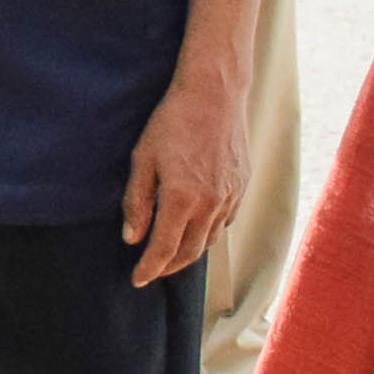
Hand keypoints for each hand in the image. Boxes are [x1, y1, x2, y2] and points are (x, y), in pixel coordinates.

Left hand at [119, 66, 246, 283]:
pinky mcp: (242, 186)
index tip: (137, 280)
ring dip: (190, 251)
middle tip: (152, 271)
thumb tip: (132, 239)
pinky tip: (196, 226)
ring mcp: (230, 196)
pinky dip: (208, 231)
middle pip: (190, 252)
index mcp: (182, 199)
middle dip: (169, 267)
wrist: (214, 94)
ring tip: (171, 253)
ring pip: (210, 239)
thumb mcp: (142, 159)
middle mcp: (210, 204)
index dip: (149, 269)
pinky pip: (224, 220)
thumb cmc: (172, 121)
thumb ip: (136, 202)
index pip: (164, 250)